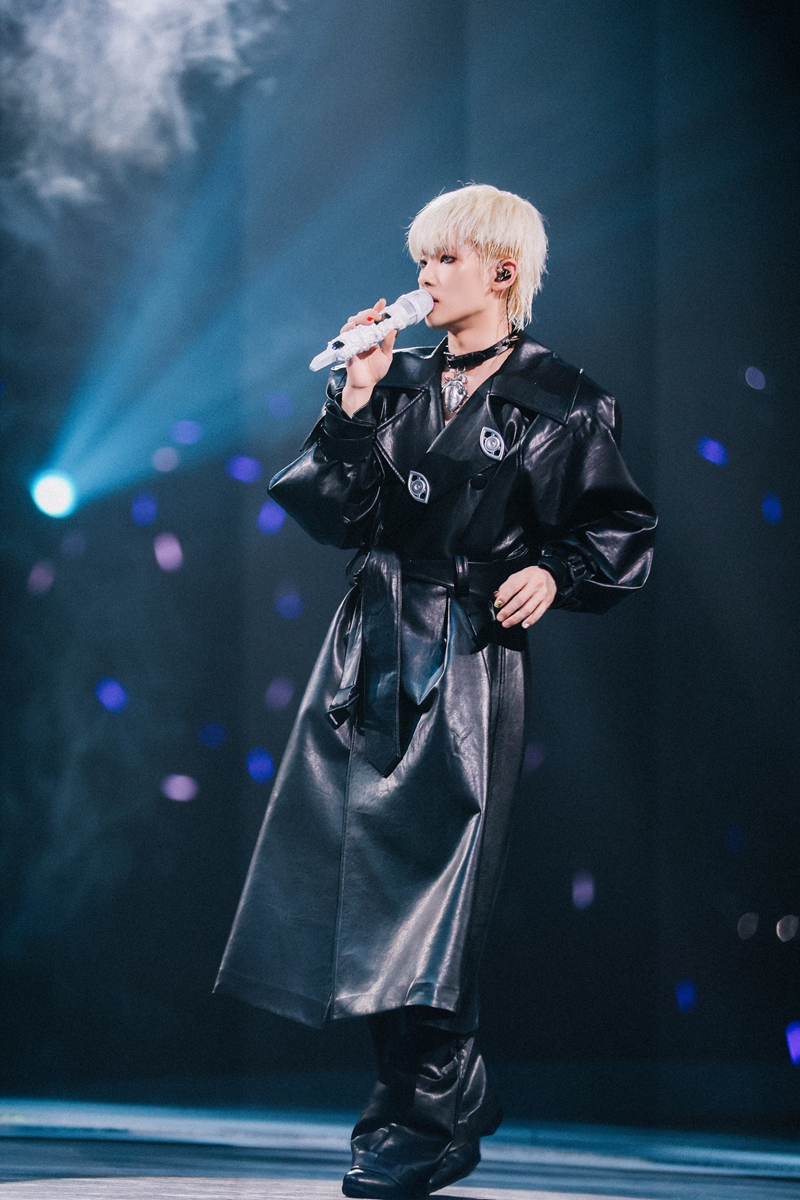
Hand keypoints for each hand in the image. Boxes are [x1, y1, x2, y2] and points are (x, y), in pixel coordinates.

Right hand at [341, 298, 397, 415]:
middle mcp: (363, 335)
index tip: (382, 302)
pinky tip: (353, 326)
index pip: (374, 319)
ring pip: (353, 322)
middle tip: (376, 315)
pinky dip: (348, 328)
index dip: (377, 309)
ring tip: (368, 320)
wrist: (366, 384)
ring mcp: (354, 339)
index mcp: (373, 336)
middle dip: (369, 312)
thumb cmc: (375, 371)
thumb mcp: (387, 356)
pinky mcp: (347, 346)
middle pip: (362, 317)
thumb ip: (389, 343)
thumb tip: (394, 329)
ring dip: (360, 318)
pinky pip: (345, 334)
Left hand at [493, 565, 556, 628]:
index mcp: (526, 576)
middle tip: (500, 617)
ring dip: (516, 618)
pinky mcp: (547, 602)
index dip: (505, 596)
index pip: (514, 587)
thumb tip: (497, 597)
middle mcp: (535, 584)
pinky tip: (524, 624)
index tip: (498, 604)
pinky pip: (539, 613)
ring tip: (507, 623)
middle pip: (520, 600)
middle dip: (508, 610)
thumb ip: (507, 586)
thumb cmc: (531, 577)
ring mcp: (542, 594)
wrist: (550, 576)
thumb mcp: (518, 576)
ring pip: (528, 608)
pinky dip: (531, 620)